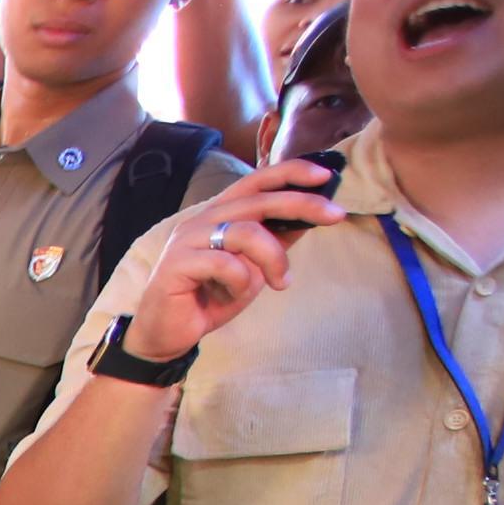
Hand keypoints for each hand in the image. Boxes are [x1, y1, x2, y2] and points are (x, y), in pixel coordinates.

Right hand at [126, 159, 345, 358]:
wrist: (168, 332)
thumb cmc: (210, 296)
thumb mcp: (254, 266)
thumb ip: (275, 240)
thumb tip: (313, 216)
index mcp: (220, 213)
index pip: (258, 180)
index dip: (292, 172)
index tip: (326, 175)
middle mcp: (203, 218)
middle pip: (260, 200)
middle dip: (303, 204)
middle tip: (335, 215)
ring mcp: (188, 239)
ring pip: (247, 232)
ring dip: (274, 258)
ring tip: (280, 282)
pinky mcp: (177, 263)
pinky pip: (225, 264)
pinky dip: (241, 282)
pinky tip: (234, 295)